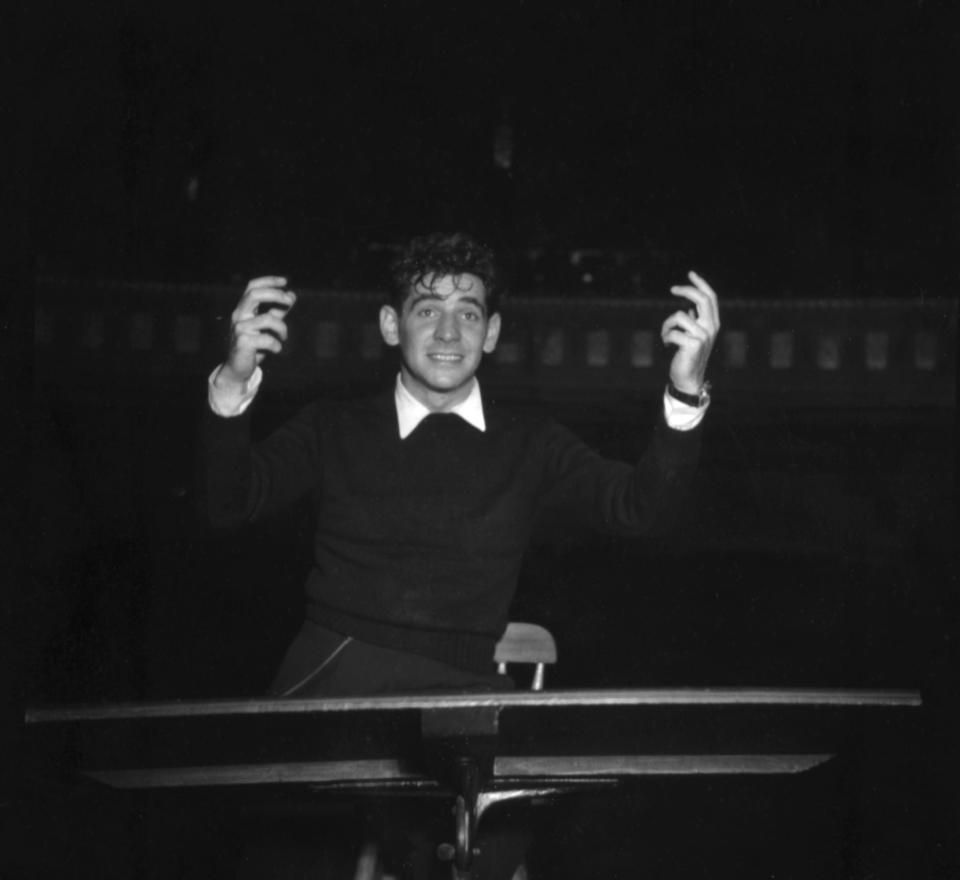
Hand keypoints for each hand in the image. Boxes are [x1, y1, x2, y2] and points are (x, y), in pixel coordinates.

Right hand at [216, 276, 296, 388]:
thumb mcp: (267, 327)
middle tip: (289, 300)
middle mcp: (238, 316)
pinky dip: (276, 345)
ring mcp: (239, 329)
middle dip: (275, 294)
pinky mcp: (242, 343)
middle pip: (254, 294)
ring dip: (282, 328)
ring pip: (267, 319)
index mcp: (244, 309)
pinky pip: (267, 339)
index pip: (252, 287)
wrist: (237, 369)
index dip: (268, 281)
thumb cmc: (253, 346)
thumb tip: (291, 295)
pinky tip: (277, 350)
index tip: (285, 281)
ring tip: (284, 337)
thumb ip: (278, 311)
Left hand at [661, 271, 719, 393]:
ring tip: (666, 336)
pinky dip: (665, 336)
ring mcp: (704, 336)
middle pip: (701, 299)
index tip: (690, 273)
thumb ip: (695, 322)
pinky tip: (667, 344)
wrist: (688, 378)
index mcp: (713, 323)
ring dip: (667, 324)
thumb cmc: (688, 356)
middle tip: (672, 289)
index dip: (701, 284)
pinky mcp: (693, 344)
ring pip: (679, 316)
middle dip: (686, 290)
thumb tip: (690, 309)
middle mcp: (711, 327)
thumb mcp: (694, 336)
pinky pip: (672, 331)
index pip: (711, 297)